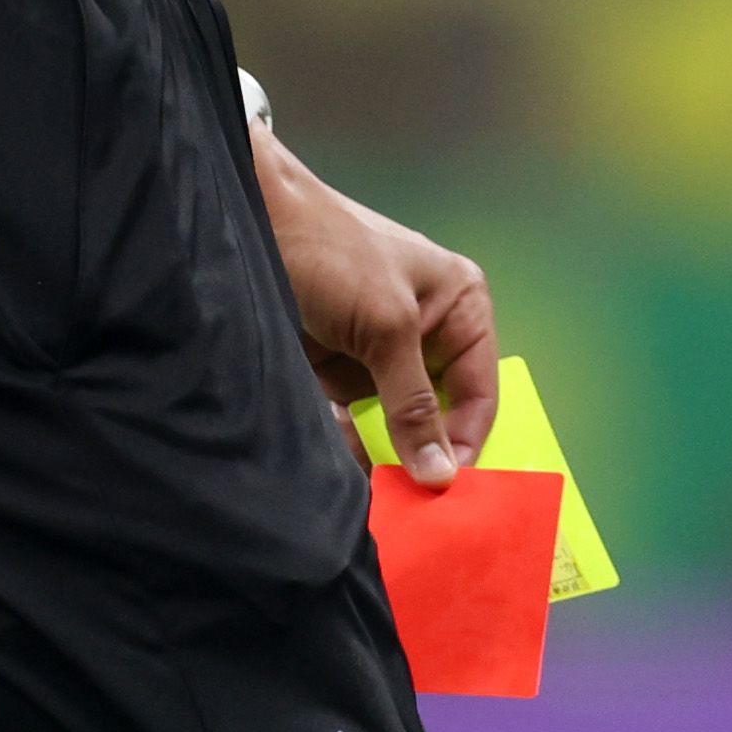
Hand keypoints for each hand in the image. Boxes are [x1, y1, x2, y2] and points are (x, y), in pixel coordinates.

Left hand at [254, 128, 502, 486]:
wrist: (252, 223)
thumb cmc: (335, 253)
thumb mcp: (386, 326)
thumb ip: (414, 403)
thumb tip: (442, 476)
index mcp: (460, 308)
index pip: (479, 395)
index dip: (465, 445)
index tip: (444, 498)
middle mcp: (428, 334)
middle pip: (439, 415)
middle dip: (424, 458)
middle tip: (410, 509)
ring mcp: (381, 354)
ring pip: (395, 425)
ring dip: (383, 459)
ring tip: (376, 502)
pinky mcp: (340, 369)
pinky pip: (355, 422)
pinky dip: (350, 447)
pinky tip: (345, 478)